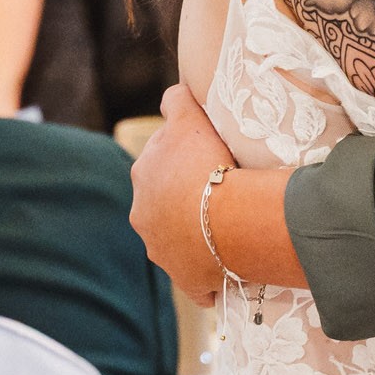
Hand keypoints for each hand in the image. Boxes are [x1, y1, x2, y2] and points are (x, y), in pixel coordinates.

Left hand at [130, 84, 235, 303]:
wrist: (227, 220)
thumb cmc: (208, 164)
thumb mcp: (189, 120)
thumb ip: (177, 102)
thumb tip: (175, 94)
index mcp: (143, 179)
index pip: (160, 163)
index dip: (184, 158)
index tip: (207, 158)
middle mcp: (145, 218)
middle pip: (165, 204)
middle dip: (185, 199)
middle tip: (221, 190)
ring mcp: (165, 252)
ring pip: (180, 241)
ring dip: (198, 235)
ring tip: (229, 228)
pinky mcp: (188, 280)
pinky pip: (201, 279)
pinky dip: (212, 274)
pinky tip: (231, 266)